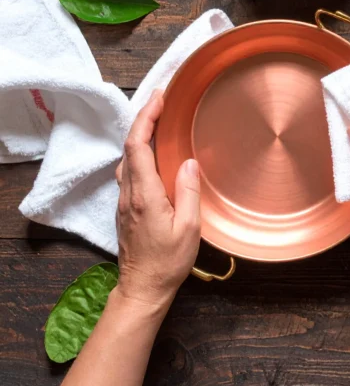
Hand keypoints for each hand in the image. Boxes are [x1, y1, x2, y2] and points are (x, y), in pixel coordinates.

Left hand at [114, 89, 200, 308]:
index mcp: (144, 195)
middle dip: (143, 119)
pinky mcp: (126, 208)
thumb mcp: (189, 228)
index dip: (146, 118)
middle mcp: (128, 193)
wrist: (143, 288)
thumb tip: (188, 161)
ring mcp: (124, 201)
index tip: (160, 97)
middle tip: (162, 100)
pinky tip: (153, 152)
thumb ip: (188, 192)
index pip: (138, 146)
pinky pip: (130, 171)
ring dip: (140, 135)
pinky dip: (140, 152)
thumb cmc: (168, 261)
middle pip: (129, 147)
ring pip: (127, 158)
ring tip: (159, 120)